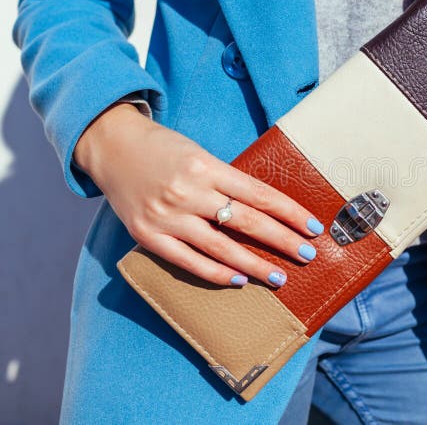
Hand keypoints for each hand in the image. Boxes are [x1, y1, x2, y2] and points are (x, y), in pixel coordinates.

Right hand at [74, 103, 323, 287]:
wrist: (112, 147)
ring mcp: (167, 216)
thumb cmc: (165, 150)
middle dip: (282, 241)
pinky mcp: (148, 236)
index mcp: (206, 167)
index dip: (290, 213)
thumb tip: (267, 211)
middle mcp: (188, 192)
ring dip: (255, 265)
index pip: (260, 194)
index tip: (313, 227)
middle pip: (247, 222)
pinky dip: (216, 274)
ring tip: (279, 276)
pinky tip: (240, 281)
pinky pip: (188, 262)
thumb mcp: (201, 155)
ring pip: (221, 248)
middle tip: (307, 255)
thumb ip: (228, 181)